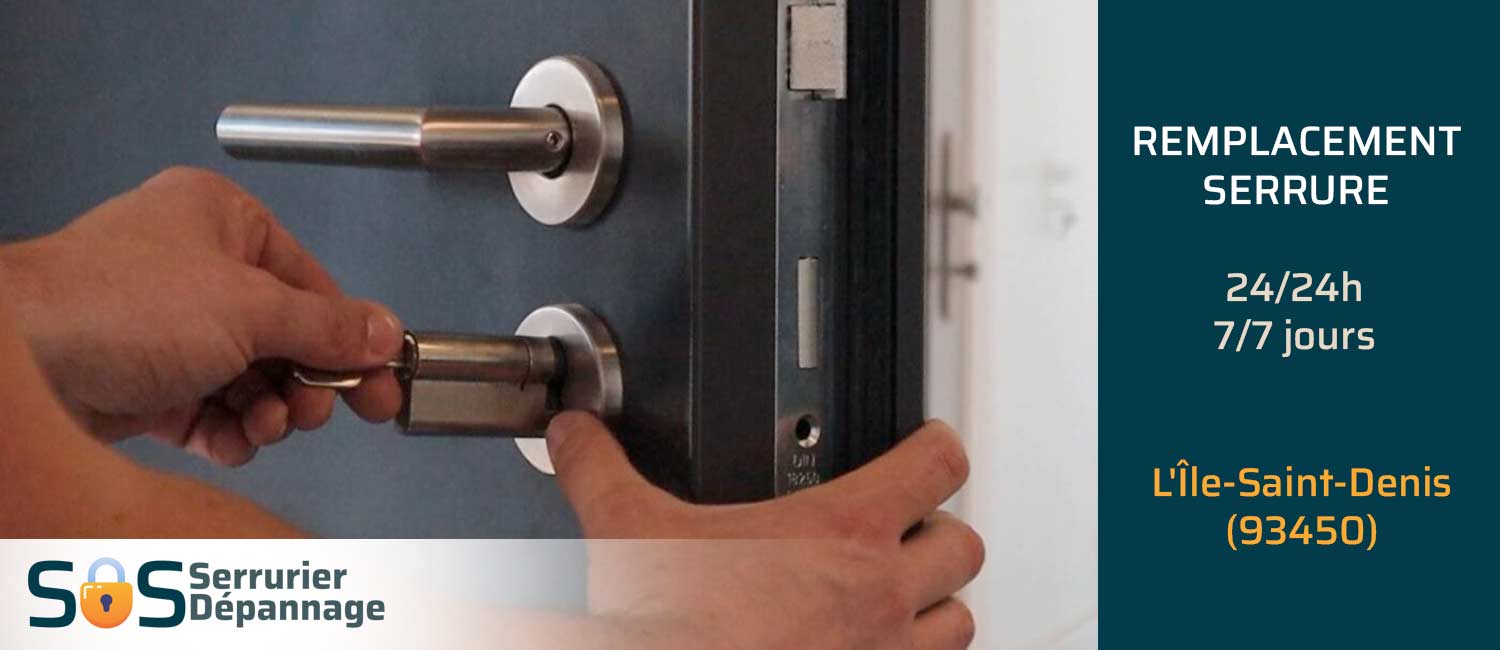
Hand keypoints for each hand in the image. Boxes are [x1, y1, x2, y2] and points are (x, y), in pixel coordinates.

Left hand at [0, 167, 403, 464]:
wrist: (22, 364)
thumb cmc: (108, 304)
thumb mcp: (251, 309)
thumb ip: (327, 327)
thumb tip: (383, 332)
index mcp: (219, 220)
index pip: (311, 283)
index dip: (348, 337)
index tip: (378, 377)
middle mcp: (192, 269)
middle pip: (283, 337)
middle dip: (304, 383)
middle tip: (321, 410)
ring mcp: (165, 327)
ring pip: (249, 378)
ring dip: (268, 411)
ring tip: (269, 423)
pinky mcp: (143, 382)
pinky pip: (210, 410)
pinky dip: (228, 430)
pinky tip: (233, 439)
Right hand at [547, 414, 982, 648]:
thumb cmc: (671, 630)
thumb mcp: (630, 534)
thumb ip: (601, 471)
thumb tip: (574, 435)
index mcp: (841, 530)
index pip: (938, 464)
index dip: (939, 446)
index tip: (929, 445)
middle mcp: (881, 592)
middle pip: (964, 544)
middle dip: (939, 535)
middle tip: (908, 532)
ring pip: (959, 620)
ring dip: (938, 606)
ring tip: (903, 599)